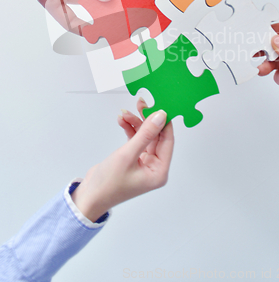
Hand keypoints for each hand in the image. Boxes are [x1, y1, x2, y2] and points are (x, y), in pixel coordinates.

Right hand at [71, 99, 173, 221]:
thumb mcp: (128, 155)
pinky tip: (122, 121)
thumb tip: (160, 116)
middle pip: (156, 136)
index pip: (167, 140)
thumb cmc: (108, 184)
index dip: (163, 122)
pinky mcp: (133, 159)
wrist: (89, 196)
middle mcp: (154, 167)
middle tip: (140, 104)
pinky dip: (129, 130)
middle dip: (146, 120)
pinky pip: (136, 140)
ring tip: (124, 114)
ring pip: (145, 136)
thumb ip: (145, 134)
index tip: (158, 105)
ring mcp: (144, 163)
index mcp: (159, 171)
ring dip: (135, 124)